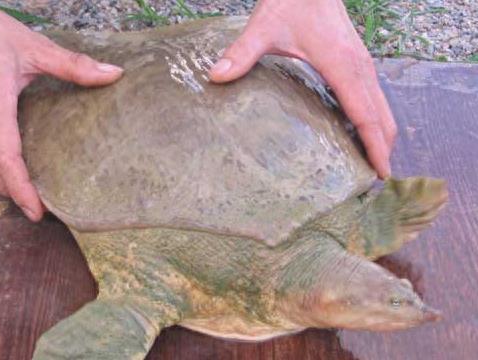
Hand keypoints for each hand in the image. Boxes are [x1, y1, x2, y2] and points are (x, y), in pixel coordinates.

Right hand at [0, 0, 122, 219]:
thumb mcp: (35, 47)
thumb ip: (74, 64)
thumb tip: (113, 74)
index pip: (6, 157)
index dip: (21, 188)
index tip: (37, 211)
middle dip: (18, 196)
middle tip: (47, 212)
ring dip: (8, 185)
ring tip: (36, 197)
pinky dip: (0, 169)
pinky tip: (21, 169)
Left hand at [209, 0, 395, 177]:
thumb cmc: (291, 0)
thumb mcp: (264, 27)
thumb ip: (242, 53)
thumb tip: (216, 77)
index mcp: (343, 67)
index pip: (366, 115)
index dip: (376, 146)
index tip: (381, 173)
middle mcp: (360, 68)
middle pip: (384, 117)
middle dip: (385, 149)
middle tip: (374, 181)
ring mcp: (362, 64)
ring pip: (383, 107)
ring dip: (382, 135)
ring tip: (371, 164)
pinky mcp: (356, 61)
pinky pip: (373, 97)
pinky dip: (374, 120)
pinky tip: (357, 133)